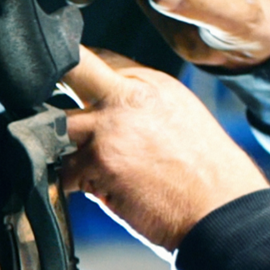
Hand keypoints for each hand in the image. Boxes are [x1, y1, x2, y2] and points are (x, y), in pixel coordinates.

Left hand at [60, 47, 269, 251]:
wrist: (222, 210)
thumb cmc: (204, 174)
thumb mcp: (178, 116)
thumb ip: (137, 104)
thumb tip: (101, 106)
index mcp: (150, 82)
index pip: (98, 59)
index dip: (76, 74)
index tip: (66, 90)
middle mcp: (128, 96)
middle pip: (71, 71)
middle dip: (51, 88)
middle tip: (48, 111)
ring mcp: (110, 127)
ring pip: (55, 127)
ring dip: (61, 148)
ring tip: (87, 168)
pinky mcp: (98, 161)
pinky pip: (62, 171)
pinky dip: (71, 185)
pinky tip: (99, 192)